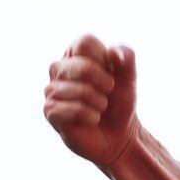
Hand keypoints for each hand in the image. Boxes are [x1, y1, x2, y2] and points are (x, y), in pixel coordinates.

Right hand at [43, 34, 137, 167]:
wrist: (117, 136)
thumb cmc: (119, 104)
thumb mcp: (128, 80)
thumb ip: (126, 60)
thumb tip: (114, 53)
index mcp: (75, 54)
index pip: (85, 42)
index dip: (104, 60)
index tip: (110, 74)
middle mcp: (59, 69)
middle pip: (80, 66)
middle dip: (103, 83)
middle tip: (108, 93)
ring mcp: (52, 90)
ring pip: (76, 90)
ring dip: (98, 102)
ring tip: (101, 108)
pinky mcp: (50, 111)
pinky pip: (70, 109)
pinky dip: (90, 116)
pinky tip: (92, 119)